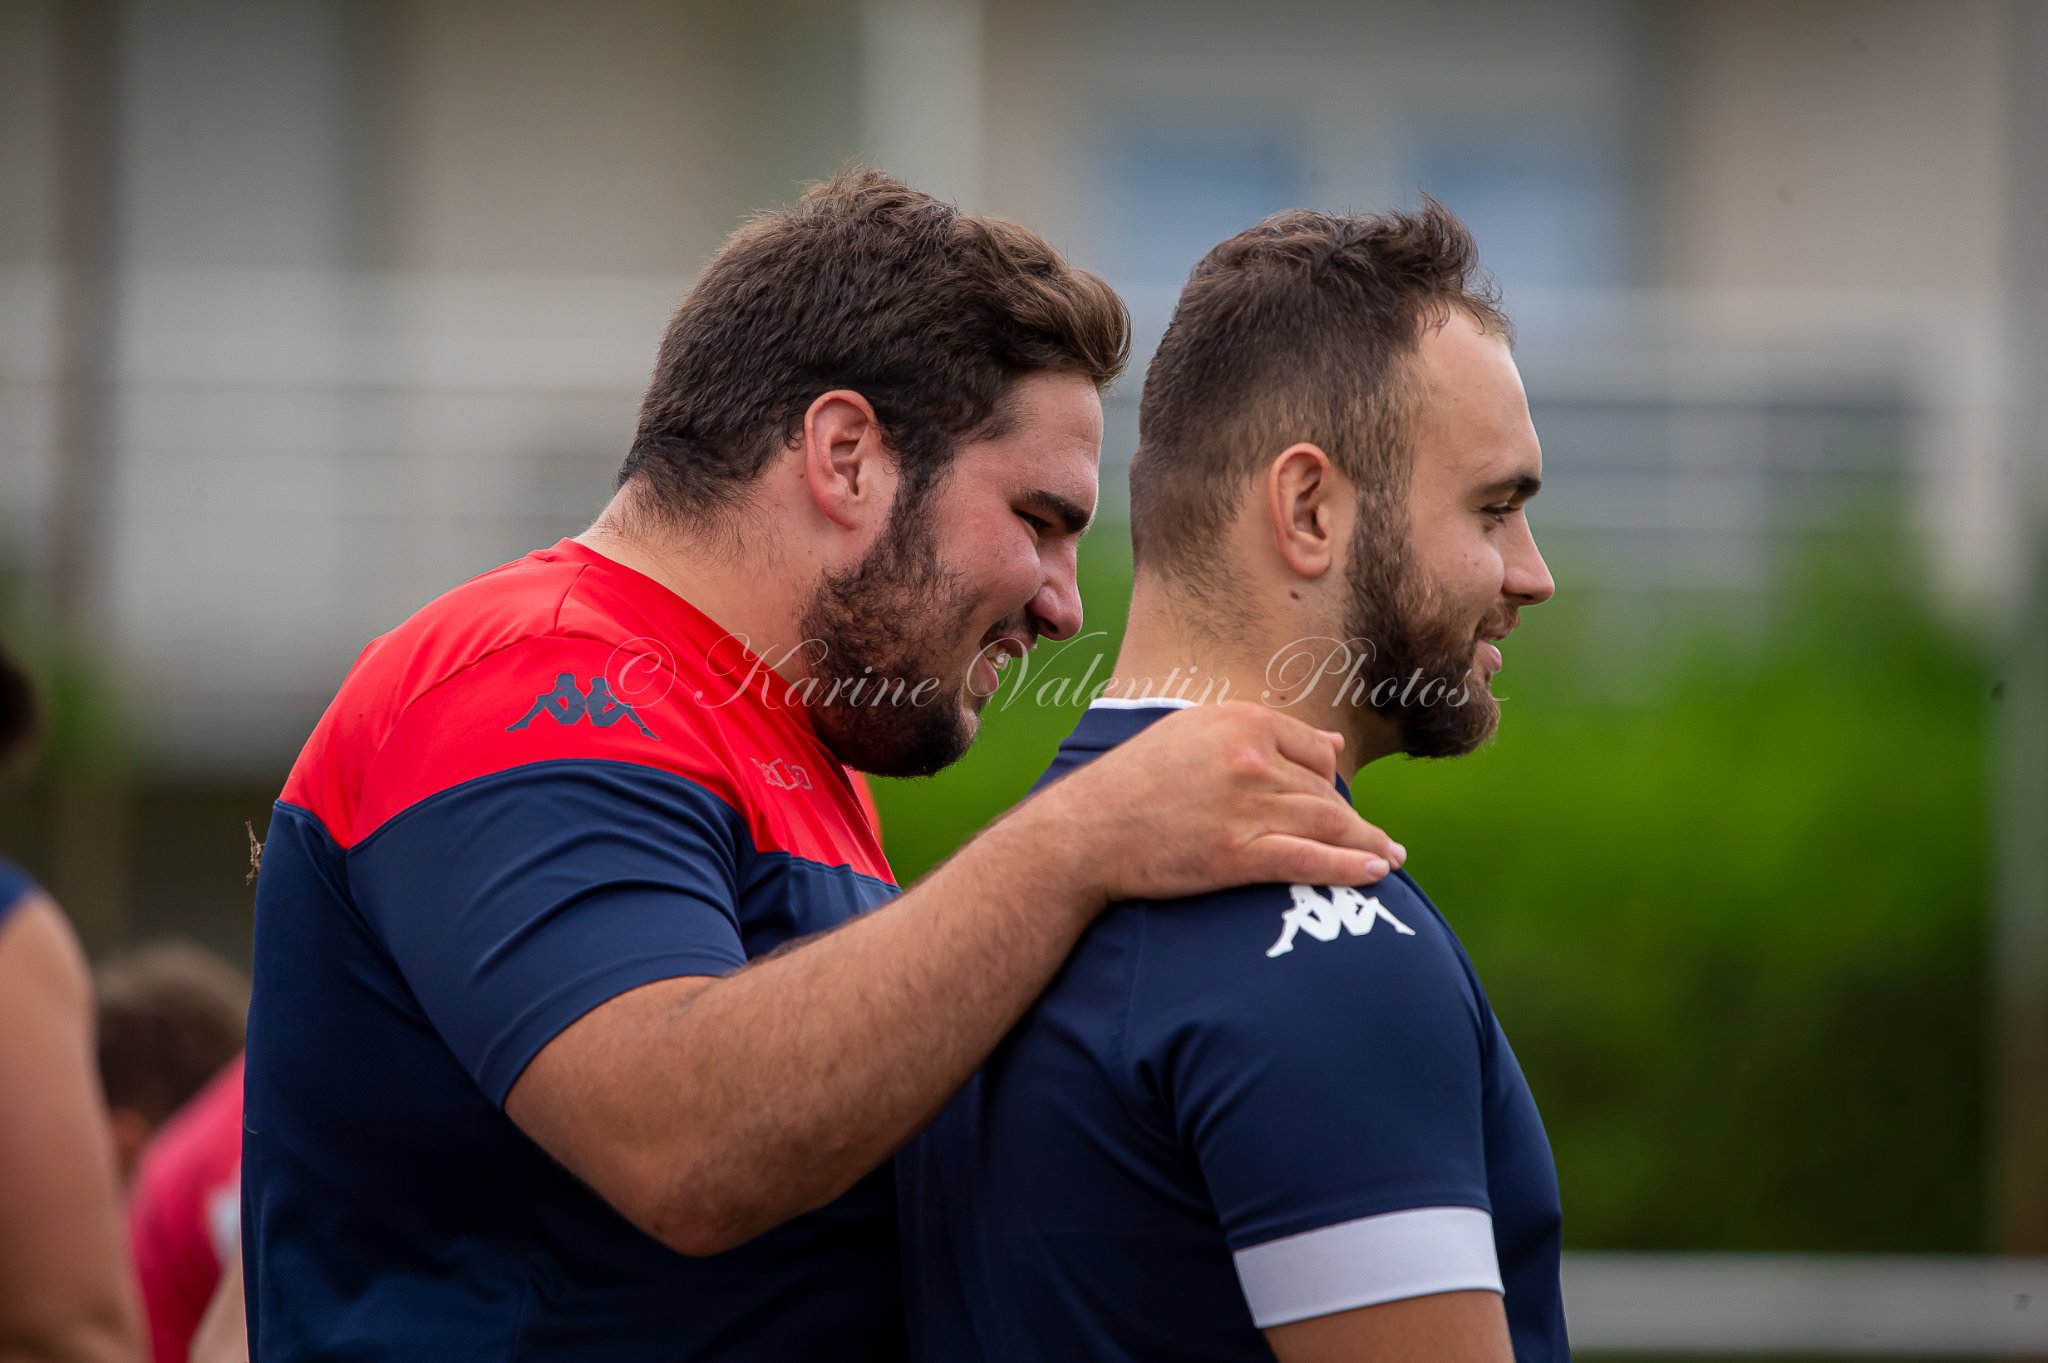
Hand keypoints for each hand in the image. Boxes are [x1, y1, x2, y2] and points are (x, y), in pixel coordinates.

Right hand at [1037, 701, 1405, 903]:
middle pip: (1323, 789)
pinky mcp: (1237, 854)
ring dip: (1367, 843)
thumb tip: (1330, 744)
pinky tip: (1376, 872)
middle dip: (1349, 818)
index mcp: (1240, 721)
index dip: (1329, 780)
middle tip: (1374, 839)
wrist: (1086, 832)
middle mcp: (1250, 758)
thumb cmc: (1133, 784)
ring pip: (1327, 823)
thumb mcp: (1193, 735)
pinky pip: (1309, 859)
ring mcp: (1245, 807)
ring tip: (1390, 857)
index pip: (1313, 749)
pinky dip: (1348, 867)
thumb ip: (1260, 735)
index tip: (1340, 802)